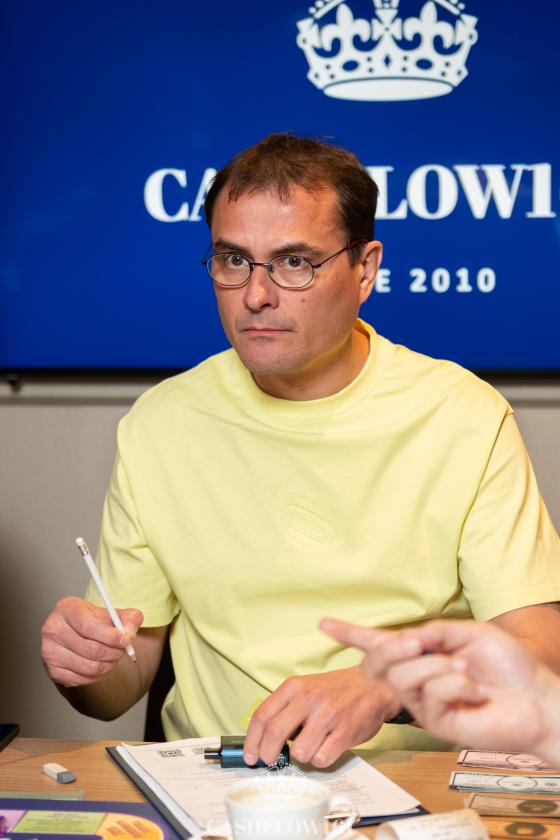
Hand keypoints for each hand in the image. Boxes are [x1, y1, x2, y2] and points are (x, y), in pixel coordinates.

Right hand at [41, 596, 142, 686]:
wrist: (80, 634)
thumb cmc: (96, 621)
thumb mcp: (115, 613)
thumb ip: (129, 618)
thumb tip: (129, 633)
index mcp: (66, 608)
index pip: (88, 626)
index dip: (111, 636)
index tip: (125, 640)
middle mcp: (53, 628)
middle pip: (91, 649)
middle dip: (114, 652)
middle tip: (123, 650)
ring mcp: (49, 651)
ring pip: (89, 667)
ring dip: (108, 665)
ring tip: (112, 656)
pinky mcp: (52, 670)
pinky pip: (83, 679)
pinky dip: (98, 676)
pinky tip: (100, 665)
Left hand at [243, 665, 398, 768]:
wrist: (373, 685)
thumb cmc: (336, 690)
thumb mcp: (306, 687)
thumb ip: (286, 707)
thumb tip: (263, 737)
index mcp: (295, 686)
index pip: (262, 715)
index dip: (251, 740)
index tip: (250, 755)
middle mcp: (309, 698)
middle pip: (274, 733)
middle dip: (267, 754)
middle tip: (269, 761)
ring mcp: (328, 715)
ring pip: (299, 752)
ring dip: (301, 756)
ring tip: (310, 746)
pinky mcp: (345, 732)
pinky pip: (321, 759)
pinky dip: (320, 759)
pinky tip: (326, 748)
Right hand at [320, 618, 559, 762]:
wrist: (537, 697)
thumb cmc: (508, 664)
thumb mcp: (467, 633)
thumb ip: (433, 632)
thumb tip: (407, 637)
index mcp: (423, 653)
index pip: (378, 643)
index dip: (350, 633)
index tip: (323, 624)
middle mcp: (418, 678)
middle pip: (381, 661)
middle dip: (393, 647)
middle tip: (418, 641)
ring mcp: (425, 702)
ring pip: (403, 678)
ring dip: (434, 667)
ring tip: (463, 670)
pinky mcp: (437, 723)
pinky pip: (428, 696)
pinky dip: (453, 685)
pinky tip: (474, 691)